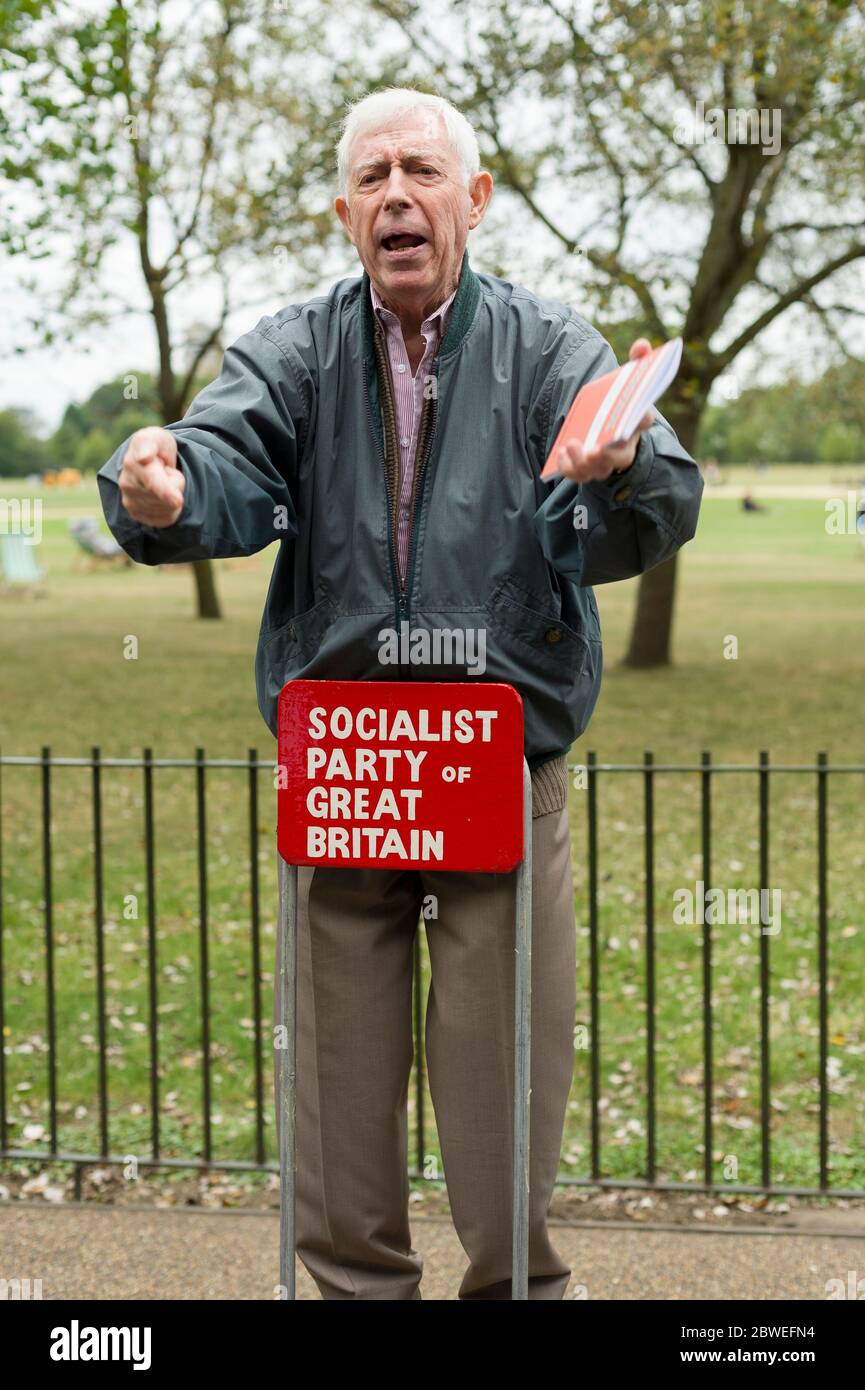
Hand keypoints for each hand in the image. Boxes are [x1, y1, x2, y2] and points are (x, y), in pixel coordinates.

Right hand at [118, 427, 184, 525]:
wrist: (147, 462)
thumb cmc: (156, 448)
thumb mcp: (157, 438)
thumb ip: (150, 444)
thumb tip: (143, 457)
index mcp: (132, 462)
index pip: (153, 482)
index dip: (166, 491)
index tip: (177, 500)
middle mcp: (126, 484)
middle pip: (168, 498)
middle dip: (176, 484)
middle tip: (167, 471)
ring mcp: (129, 501)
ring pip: (169, 509)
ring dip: (173, 496)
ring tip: (163, 482)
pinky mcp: (136, 515)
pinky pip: (166, 519)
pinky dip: (171, 509)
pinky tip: (162, 497)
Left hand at [554, 338, 655, 482]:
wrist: (605, 430)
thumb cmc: (616, 404)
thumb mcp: (624, 382)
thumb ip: (637, 362)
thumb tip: (642, 345)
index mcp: (635, 425)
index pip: (643, 421)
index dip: (642, 418)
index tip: (640, 414)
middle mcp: (623, 448)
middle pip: (621, 457)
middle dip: (610, 454)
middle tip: (597, 448)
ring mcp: (604, 463)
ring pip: (598, 470)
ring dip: (584, 462)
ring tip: (572, 445)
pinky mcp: (586, 470)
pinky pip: (579, 476)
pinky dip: (569, 469)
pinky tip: (561, 454)